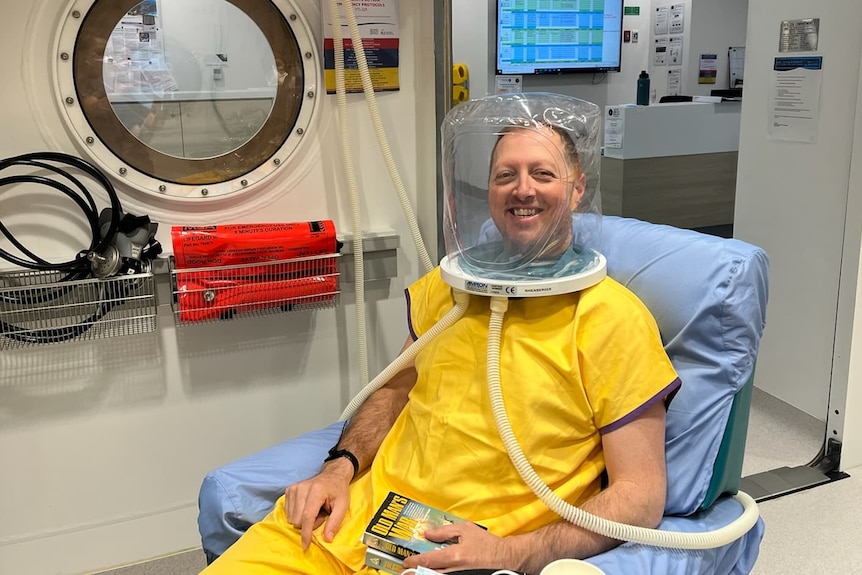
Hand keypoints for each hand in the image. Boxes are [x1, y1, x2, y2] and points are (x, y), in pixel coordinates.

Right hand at [284, 458, 353, 548]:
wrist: (332, 474)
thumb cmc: (338, 490)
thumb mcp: (343, 506)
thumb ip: (335, 522)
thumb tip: (327, 539)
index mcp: (316, 491)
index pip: (307, 516)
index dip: (306, 533)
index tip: (306, 545)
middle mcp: (302, 488)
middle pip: (297, 519)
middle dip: (308, 524)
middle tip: (321, 516)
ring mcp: (293, 488)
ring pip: (291, 517)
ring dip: (303, 520)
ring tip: (315, 511)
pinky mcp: (289, 490)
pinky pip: (288, 512)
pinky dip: (298, 514)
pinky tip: (307, 508)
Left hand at [401, 522, 520, 572]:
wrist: (504, 558)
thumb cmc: (486, 543)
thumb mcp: (466, 529)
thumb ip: (445, 531)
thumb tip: (428, 534)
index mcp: (455, 555)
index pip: (429, 560)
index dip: (414, 561)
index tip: (405, 561)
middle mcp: (455, 569)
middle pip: (429, 573)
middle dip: (415, 572)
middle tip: (405, 571)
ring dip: (425, 573)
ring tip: (414, 572)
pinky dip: (436, 574)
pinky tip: (430, 571)